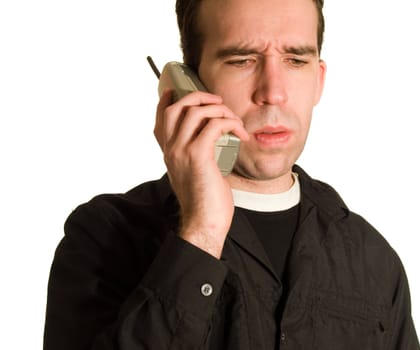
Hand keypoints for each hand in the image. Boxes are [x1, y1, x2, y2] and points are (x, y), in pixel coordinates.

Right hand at [154, 90, 248, 257]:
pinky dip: (231, 124)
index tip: (184, 91)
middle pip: (177, 106)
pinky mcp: (198, 155)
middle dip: (199, 96)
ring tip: (235, 121)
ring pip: (197, 112)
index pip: (162, 116)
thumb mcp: (194, 173)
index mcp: (168, 152)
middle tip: (218, 102)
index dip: (171, 98)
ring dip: (221, 110)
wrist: (204, 222)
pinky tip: (241, 134)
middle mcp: (171, 148)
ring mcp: (182, 151)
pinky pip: (214, 125)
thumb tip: (211, 139)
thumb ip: (195, 154)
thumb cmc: (204, 200)